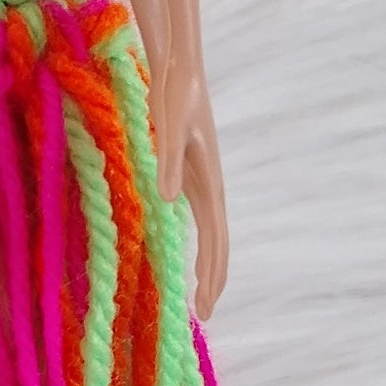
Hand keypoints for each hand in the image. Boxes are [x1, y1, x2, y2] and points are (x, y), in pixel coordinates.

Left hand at [152, 50, 227, 319]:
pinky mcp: (190, 172)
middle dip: (213, 279)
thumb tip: (168, 200)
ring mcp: (201, 181)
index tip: (205, 307)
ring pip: (210, 233)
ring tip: (200, 295)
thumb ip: (168, 162)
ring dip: (207, 264)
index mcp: (209, 182)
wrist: (182, 70)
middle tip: (204, 315)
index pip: (215, 240)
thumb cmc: (177, 95)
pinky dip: (197, 241)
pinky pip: (198, 217)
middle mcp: (209, 187)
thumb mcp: (170, 128)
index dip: (212, 274)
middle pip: (217, 243)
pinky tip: (187, 253)